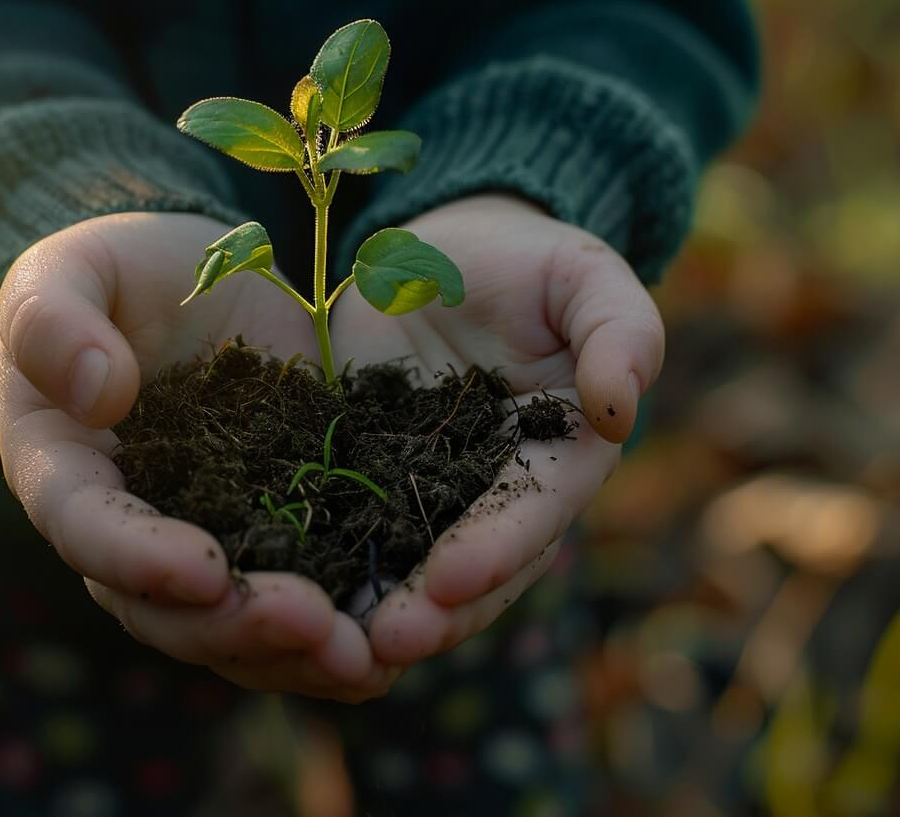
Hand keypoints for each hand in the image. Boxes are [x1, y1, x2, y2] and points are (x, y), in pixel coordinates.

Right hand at [0, 211, 396, 701]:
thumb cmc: (114, 272)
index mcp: (64, 471)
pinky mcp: (277, 530)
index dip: (139, 558)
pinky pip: (299, 597)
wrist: (196, 278)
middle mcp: (129, 531)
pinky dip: (339, 628)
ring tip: (364, 655)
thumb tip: (99, 396)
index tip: (206, 569)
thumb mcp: (72, 270)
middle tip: (311, 623)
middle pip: (166, 608)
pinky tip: (395, 644)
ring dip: (295, 652)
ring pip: (235, 626)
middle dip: (237, 625)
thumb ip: (55, 321)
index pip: (87, 530)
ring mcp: (207, 539)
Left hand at [331, 194, 664, 665]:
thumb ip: (618, 333)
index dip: (498, 549)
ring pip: (406, 568)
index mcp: (558, 458)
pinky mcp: (361, 479)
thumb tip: (619, 410)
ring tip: (333, 642)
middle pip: (473, 570)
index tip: (453, 579)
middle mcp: (493, 497)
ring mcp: (424, 496)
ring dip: (374, 610)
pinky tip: (280, 595)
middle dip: (433, 610)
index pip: (533, 512)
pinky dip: (319, 566)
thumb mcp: (582, 277)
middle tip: (386, 643)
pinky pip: (343, 530)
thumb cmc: (527, 263)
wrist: (442, 255)